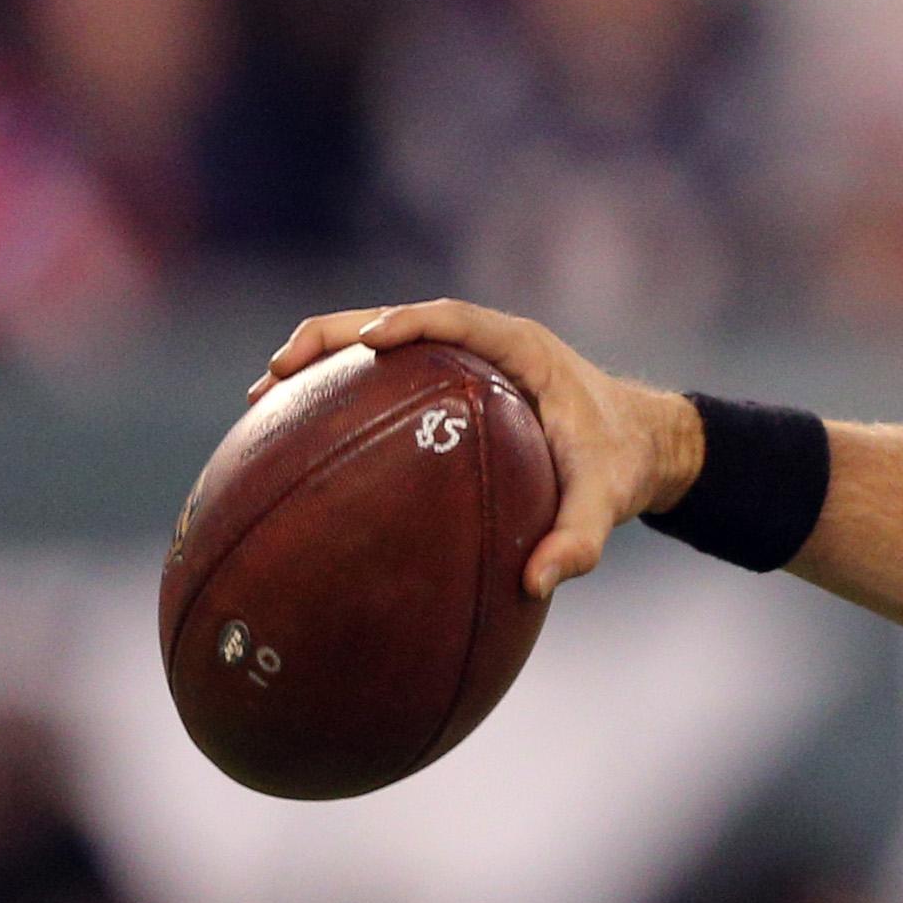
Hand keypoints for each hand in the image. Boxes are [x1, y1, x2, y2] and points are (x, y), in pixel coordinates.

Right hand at [249, 300, 702, 598]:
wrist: (641, 446)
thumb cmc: (623, 463)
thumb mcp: (610, 501)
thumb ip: (581, 539)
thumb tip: (536, 583)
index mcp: (522, 349)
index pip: (456, 319)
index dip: (408, 322)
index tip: (368, 341)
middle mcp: (484, 345)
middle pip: (396, 321)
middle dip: (332, 337)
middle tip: (277, 372)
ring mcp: (460, 362)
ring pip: (378, 347)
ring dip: (319, 363)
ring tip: (260, 399)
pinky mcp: (446, 386)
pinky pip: (385, 382)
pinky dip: (340, 396)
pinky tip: (292, 436)